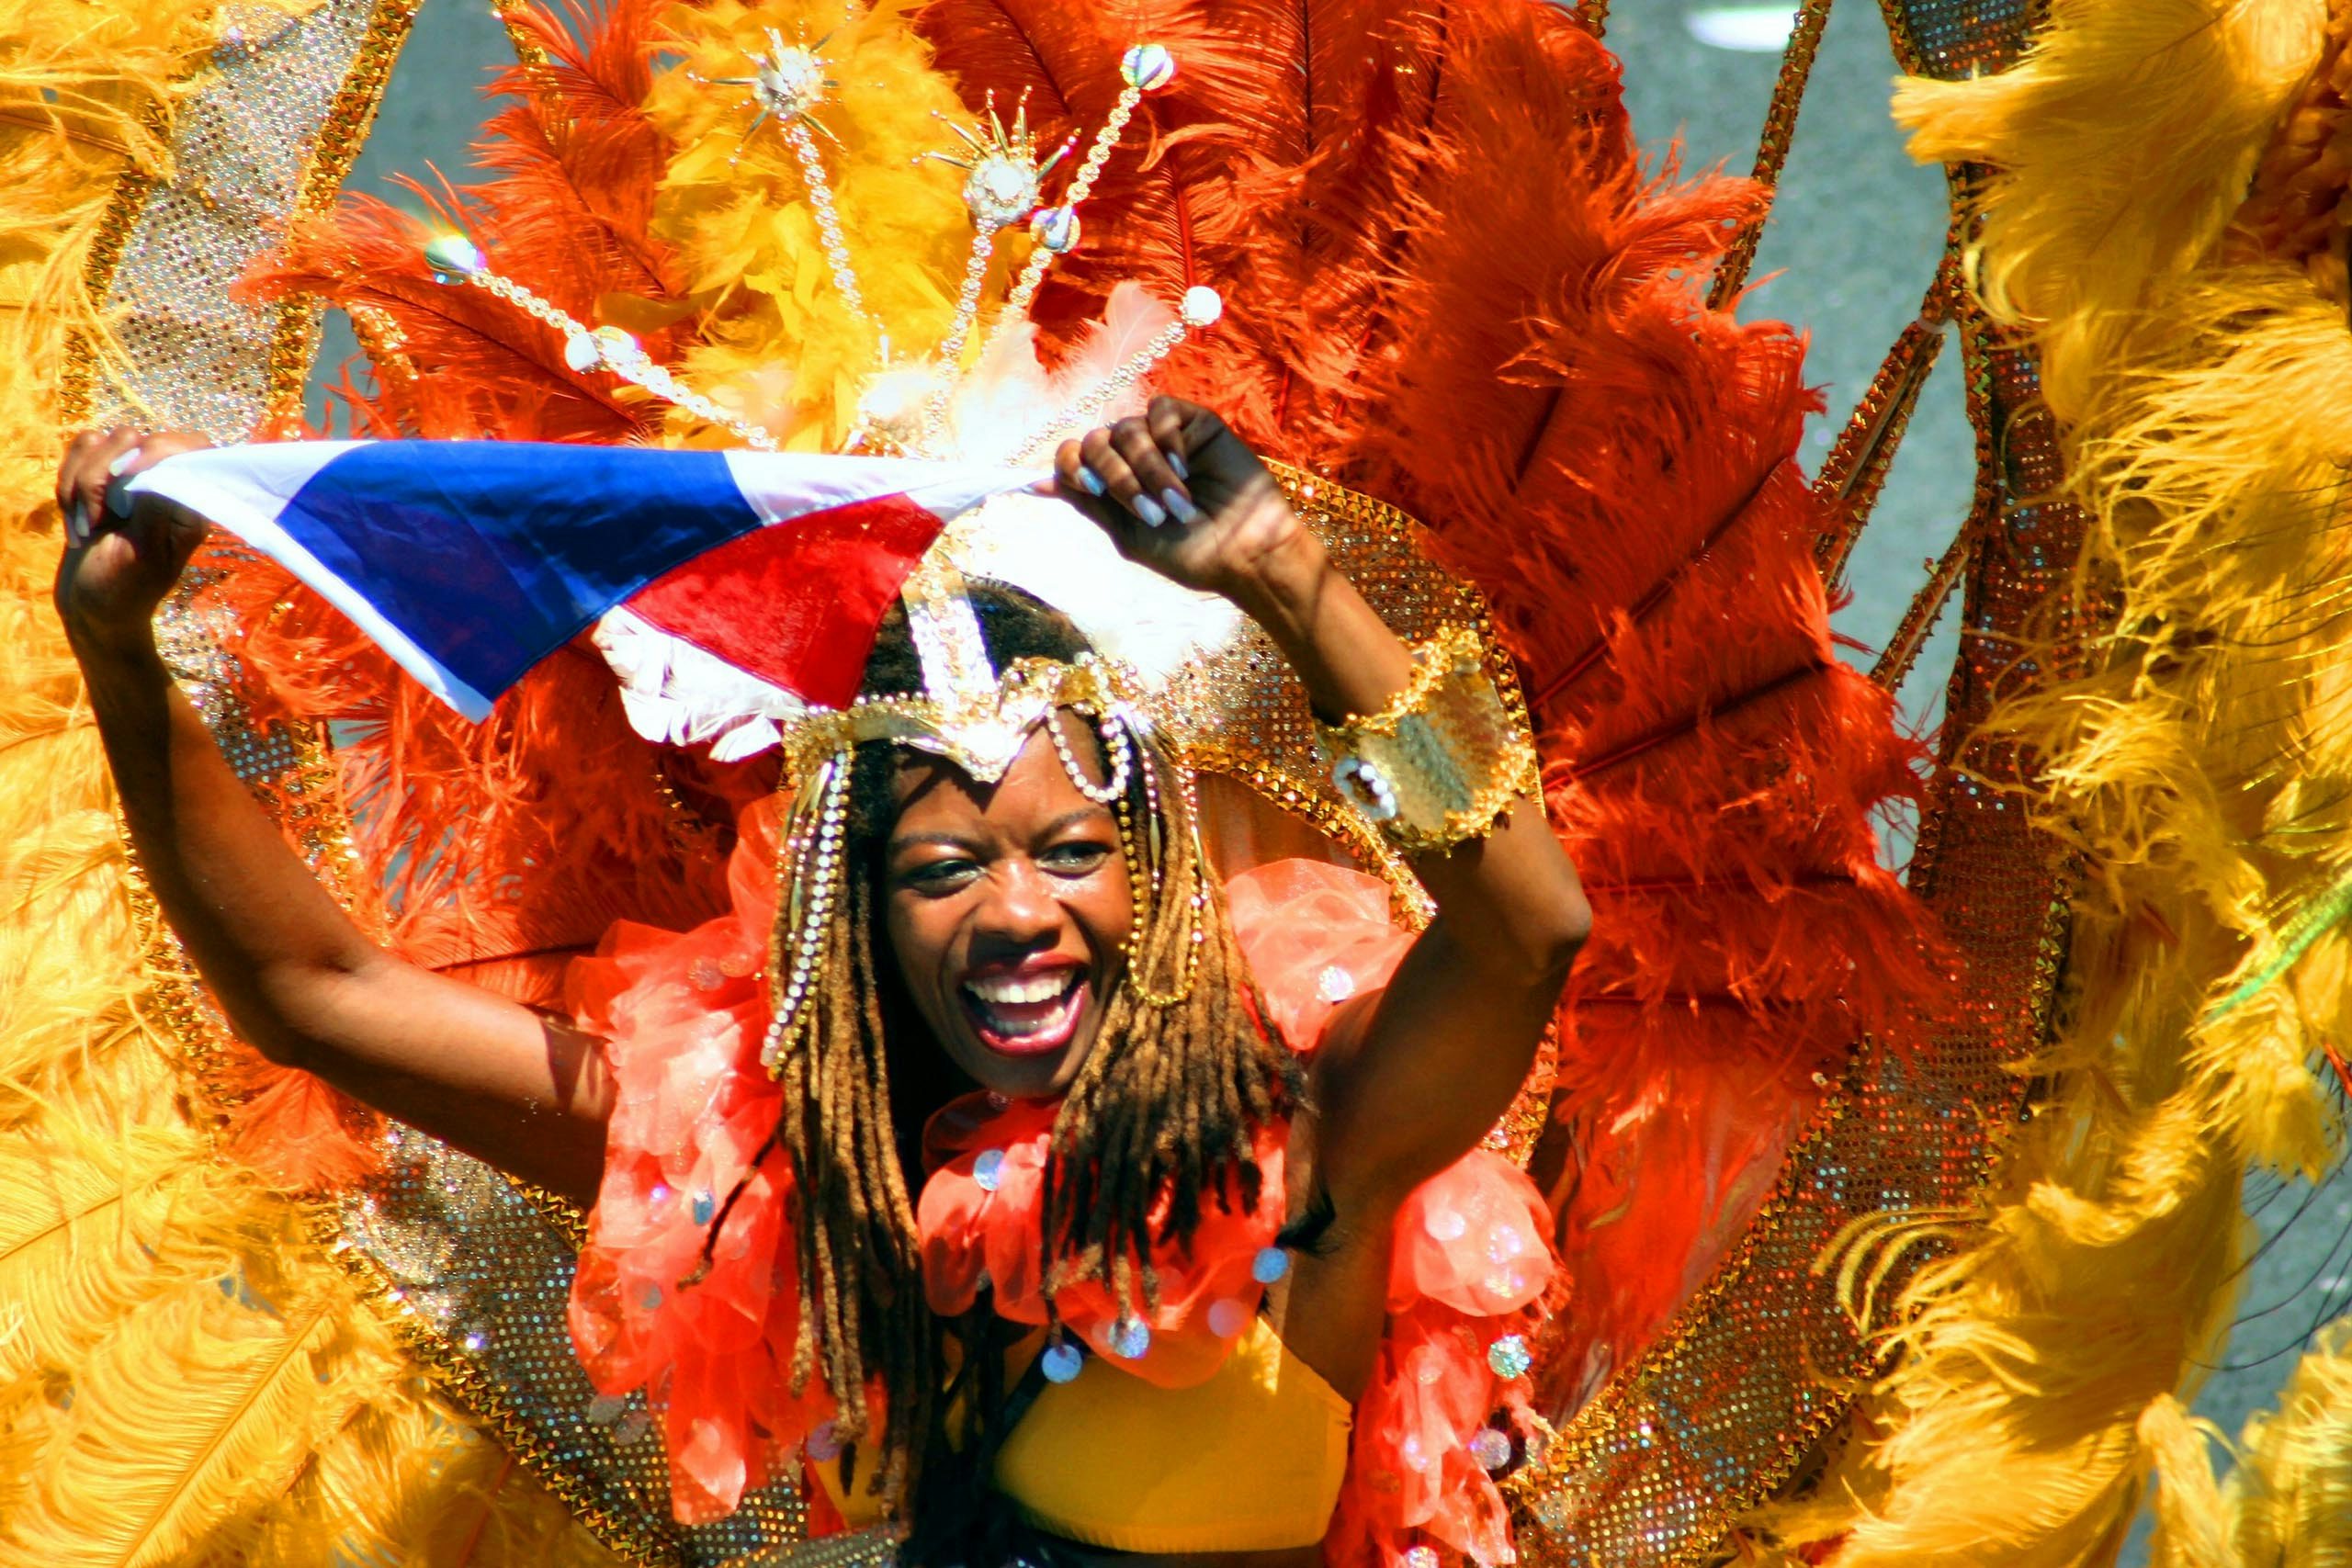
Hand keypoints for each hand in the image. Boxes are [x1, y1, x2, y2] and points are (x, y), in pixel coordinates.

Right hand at [54, 426, 213, 658]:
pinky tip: (75, 515)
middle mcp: (166, 483)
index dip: (159, 448)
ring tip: (86, 526)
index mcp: (191, 502)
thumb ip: (154, 508)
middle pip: (135, 438)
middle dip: (101, 478)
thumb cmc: (123, 589)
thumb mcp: (143, 553)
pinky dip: (68, 481)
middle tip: (97, 522)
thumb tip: (159, 465)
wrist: (92, 606)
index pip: (192, 445)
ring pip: (102, 442)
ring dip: (81, 484)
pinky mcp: (102, 476)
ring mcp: (133, 476)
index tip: (124, 477)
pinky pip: (81, 450)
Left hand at [1049, 397, 1324, 608]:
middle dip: (1116, 476)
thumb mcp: (1128, 536)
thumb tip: (1035, 484)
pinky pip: (1162, 411)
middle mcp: (1133, 458)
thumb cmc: (1190, 554)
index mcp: (1113, 486)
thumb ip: (1087, 505)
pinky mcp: (1195, 424)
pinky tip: (1186, 469)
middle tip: (1150, 512)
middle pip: (1095, 440)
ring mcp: (1163, 440)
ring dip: (1147, 469)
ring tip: (1177, 502)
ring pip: (1127, 428)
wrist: (1244, 553)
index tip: (1088, 486)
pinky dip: (1167, 440)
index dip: (1070, 464)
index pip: (1071, 456)